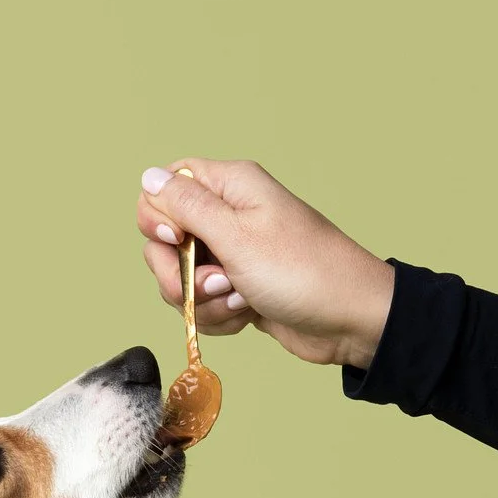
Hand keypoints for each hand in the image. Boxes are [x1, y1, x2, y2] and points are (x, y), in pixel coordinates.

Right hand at [136, 157, 394, 371]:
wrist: (349, 320)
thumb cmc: (302, 273)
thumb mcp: (236, 236)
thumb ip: (186, 206)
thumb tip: (148, 177)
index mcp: (229, 187)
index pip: (164, 187)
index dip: (159, 219)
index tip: (179, 242)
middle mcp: (228, 215)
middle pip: (165, 241)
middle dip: (179, 273)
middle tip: (214, 284)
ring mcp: (233, 254)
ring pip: (182, 278)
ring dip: (202, 300)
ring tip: (240, 300)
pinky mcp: (237, 287)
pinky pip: (203, 302)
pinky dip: (218, 316)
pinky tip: (247, 315)